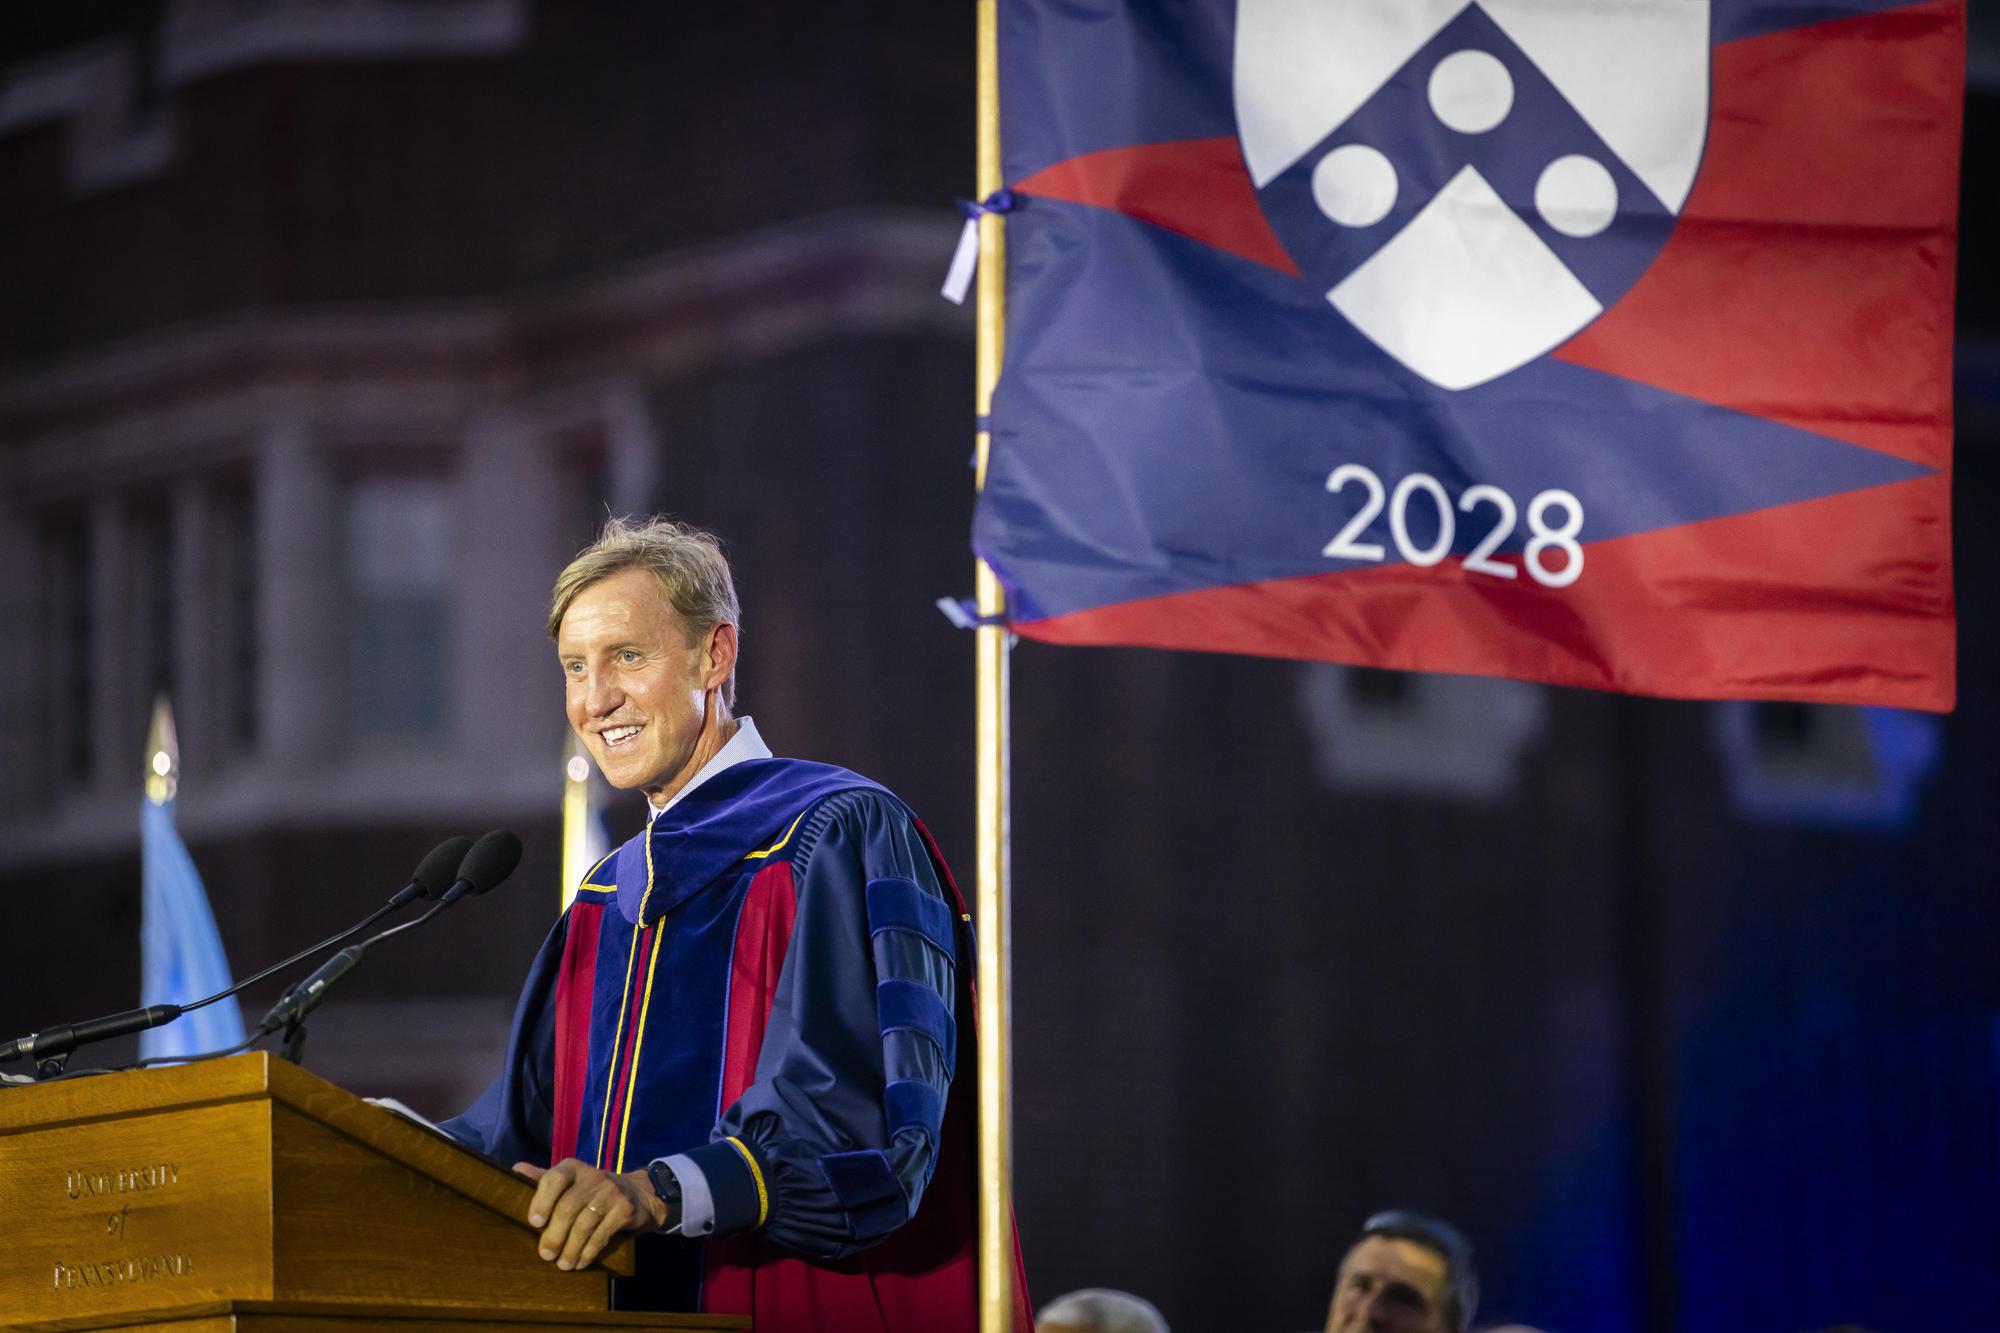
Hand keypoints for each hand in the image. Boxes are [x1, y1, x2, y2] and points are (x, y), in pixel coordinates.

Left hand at [514, 1158, 668, 1270]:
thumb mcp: (571, 1182)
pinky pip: (602, 1235)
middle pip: (567, 1207)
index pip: (554, 1178)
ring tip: (563, 1264)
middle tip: (546, 1255)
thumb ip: (544, 1179)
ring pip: (584, 1225)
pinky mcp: (625, 1209)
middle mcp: (593, 1176)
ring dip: (571, 1249)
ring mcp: (611, 1192)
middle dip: (554, 1235)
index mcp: (573, 1168)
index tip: (534, 1223)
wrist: (639, 1194)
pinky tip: (581, 1262)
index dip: (542, 1200)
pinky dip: (588, 1252)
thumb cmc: (593, 1191)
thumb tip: (515, 1170)